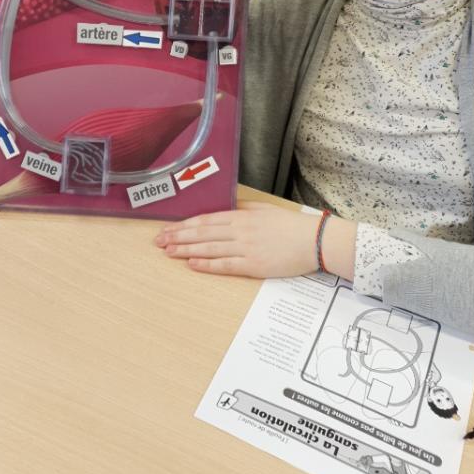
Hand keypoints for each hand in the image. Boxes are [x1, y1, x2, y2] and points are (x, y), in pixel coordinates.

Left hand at [155, 201, 319, 277]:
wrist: (314, 240)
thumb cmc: (290, 225)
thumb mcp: (263, 210)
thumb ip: (242, 208)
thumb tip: (225, 208)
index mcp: (241, 216)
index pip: (205, 219)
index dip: (184, 225)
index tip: (167, 228)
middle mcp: (240, 230)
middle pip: (202, 233)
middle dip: (178, 237)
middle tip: (158, 241)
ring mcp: (245, 248)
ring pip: (209, 248)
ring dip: (186, 250)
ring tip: (168, 251)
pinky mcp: (254, 265)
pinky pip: (225, 265)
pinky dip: (207, 264)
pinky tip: (192, 263)